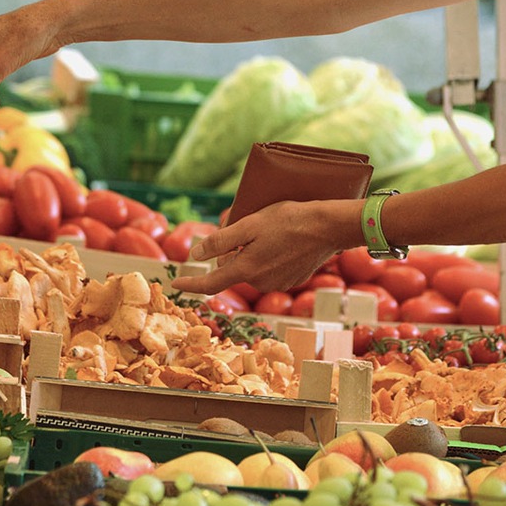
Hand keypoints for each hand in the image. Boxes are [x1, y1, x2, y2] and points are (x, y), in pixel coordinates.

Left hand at [169, 201, 338, 295]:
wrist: (329, 227)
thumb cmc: (288, 220)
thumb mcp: (250, 224)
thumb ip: (220, 241)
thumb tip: (195, 255)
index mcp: (246, 270)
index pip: (210, 283)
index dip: (190, 284)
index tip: (175, 284)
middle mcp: (260, 283)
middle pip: (233, 269)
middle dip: (231, 251)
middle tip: (243, 224)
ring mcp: (278, 283)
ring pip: (252, 268)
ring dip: (251, 252)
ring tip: (269, 230)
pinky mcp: (293, 279)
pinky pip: (271, 269)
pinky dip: (269, 256)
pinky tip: (283, 239)